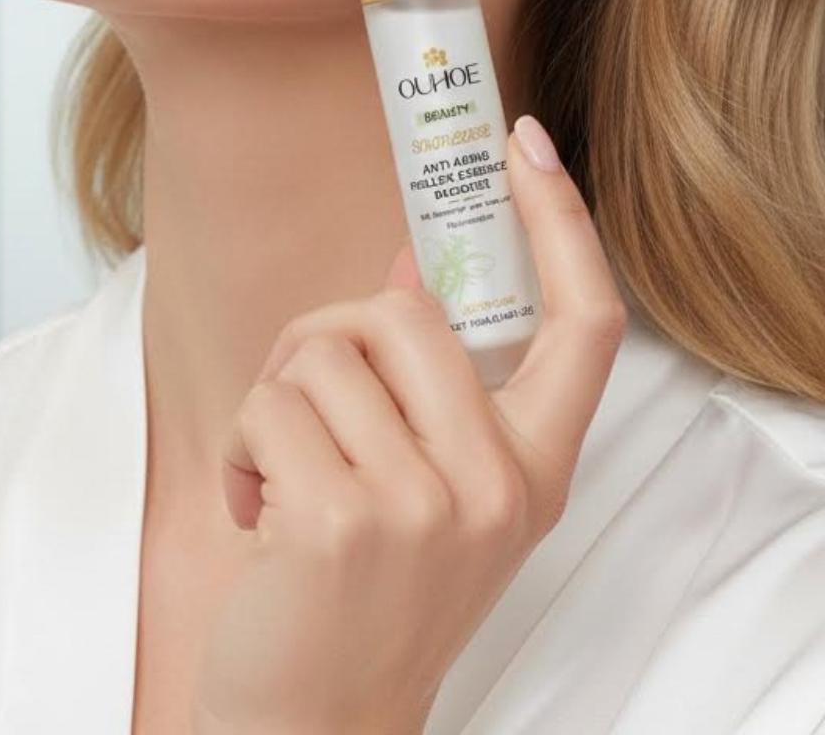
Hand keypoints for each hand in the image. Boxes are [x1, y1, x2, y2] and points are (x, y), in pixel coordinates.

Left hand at [190, 112, 627, 734]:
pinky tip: (255, 510)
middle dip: (326, 334)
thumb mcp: (433, 492)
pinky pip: (267, 402)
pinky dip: (239, 444)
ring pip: (322, 351)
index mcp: (535, 472)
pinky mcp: (343, 518)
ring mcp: (427, 506)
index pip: (586, 325)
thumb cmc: (366, 596)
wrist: (317, 722)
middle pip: (406, 311)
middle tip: (304, 401)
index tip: (525, 148)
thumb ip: (434, 388)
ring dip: (272, 400)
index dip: (562, 222)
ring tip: (280, 478)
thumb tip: (407, 267)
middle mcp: (497, 488)